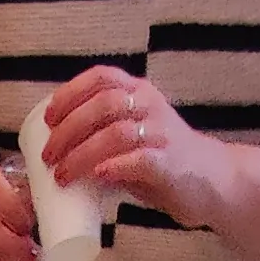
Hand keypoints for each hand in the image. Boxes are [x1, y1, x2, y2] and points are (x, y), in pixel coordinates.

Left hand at [37, 64, 221, 226]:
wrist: (211, 182)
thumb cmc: (162, 162)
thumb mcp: (131, 139)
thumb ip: (101, 138)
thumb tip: (58, 154)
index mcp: (138, 92)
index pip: (100, 78)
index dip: (70, 94)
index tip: (48, 118)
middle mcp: (149, 105)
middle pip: (102, 104)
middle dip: (68, 130)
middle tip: (48, 157)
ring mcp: (161, 132)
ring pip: (115, 132)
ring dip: (82, 154)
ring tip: (62, 175)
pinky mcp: (169, 162)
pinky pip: (139, 159)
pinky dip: (114, 167)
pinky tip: (97, 177)